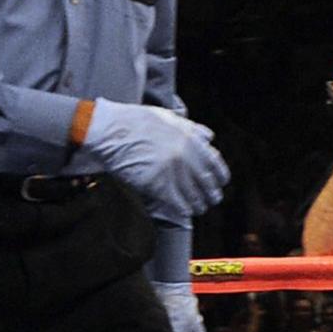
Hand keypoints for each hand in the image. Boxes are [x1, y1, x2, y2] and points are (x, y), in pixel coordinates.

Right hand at [73, 101, 229, 224]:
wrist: (111, 130)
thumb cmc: (136, 121)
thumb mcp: (169, 118)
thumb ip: (192, 129)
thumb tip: (209, 138)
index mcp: (190, 139)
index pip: (215, 163)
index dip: (220, 176)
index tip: (221, 182)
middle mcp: (185, 156)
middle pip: (206, 182)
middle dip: (211, 194)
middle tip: (212, 200)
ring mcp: (171, 171)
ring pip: (192, 195)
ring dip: (198, 204)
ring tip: (199, 208)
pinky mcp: (156, 184)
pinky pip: (175, 202)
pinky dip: (182, 210)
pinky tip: (184, 213)